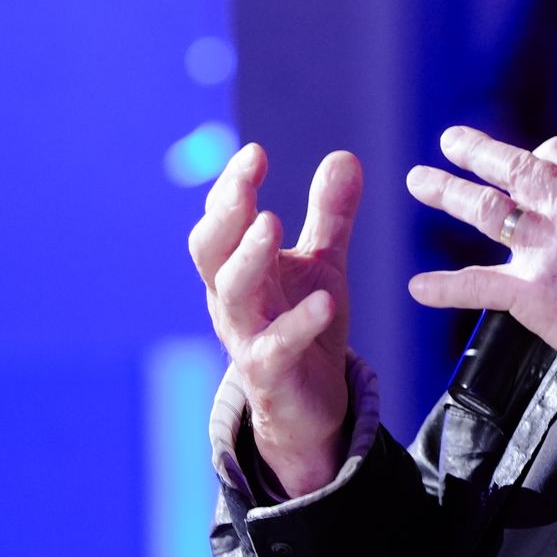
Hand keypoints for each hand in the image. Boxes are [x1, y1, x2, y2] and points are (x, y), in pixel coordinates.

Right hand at [189, 144, 361, 495]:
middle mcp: (233, 299)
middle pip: (212, 251)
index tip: (254, 153)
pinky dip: (297, 324)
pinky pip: (275, 348)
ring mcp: (246, 336)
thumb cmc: (307, 324)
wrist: (311, 403)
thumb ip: (329, 215)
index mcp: (240, 267)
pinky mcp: (270, 373)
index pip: (223, 220)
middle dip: (226, 213)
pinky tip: (324, 303)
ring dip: (249, 257)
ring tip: (270, 224)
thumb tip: (344, 155)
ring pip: (233, 294)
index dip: (232, 187)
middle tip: (247, 181)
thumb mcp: (322, 263)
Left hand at [405, 126, 556, 353]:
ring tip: (420, 180)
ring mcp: (544, 248)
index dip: (541, 154)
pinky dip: (445, 287)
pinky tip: (419, 286)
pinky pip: (476, 285)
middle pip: (514, 168)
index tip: (530, 157)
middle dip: (477, 152)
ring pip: (485, 209)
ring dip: (448, 192)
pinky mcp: (528, 292)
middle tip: (451, 141)